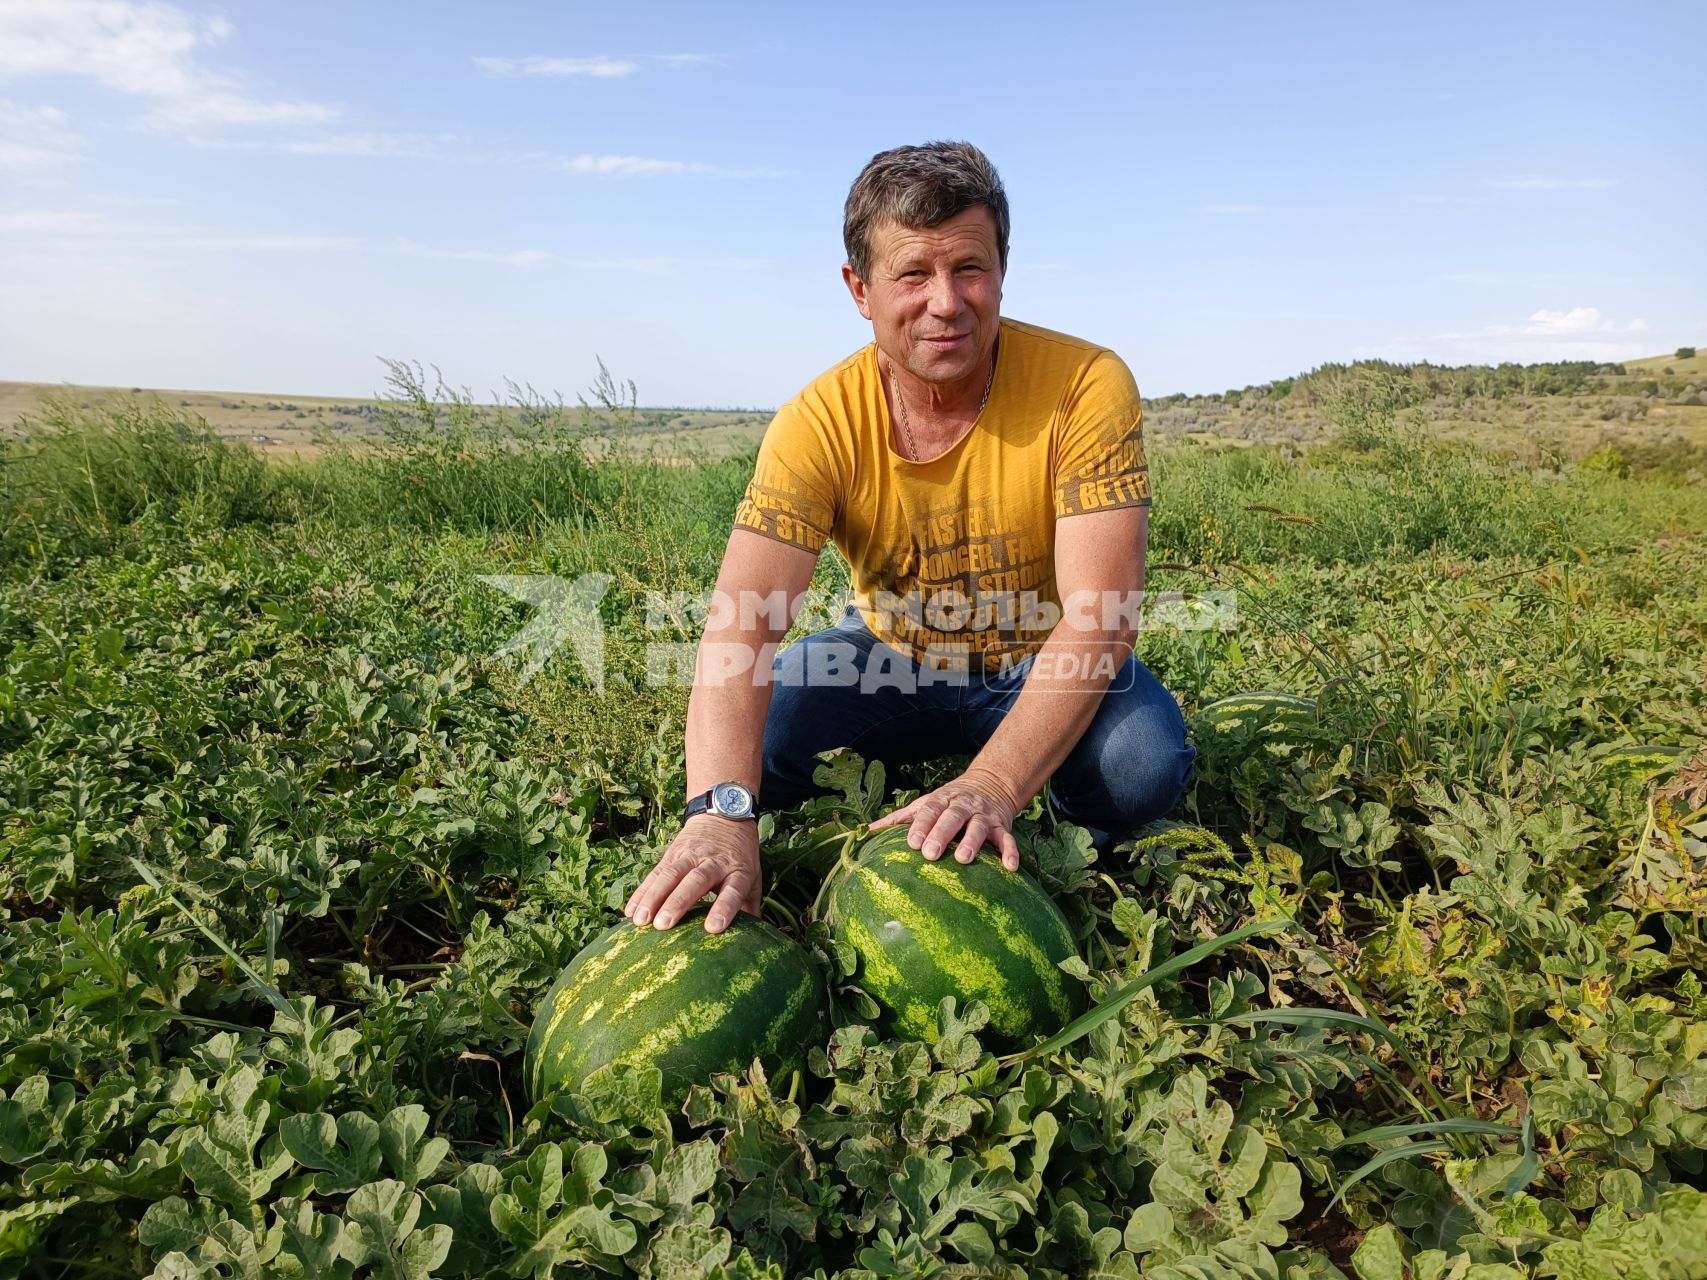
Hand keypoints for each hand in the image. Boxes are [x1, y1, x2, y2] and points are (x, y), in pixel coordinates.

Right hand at [623, 816, 761, 932]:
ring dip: (653, 898)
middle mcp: (713, 862)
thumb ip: (751, 905)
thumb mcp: (753, 875)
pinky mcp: (672, 854)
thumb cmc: (740, 854)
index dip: (723, 908)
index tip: (712, 928)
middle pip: (695, 881)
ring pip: (670, 875)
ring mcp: (690, 856)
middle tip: (663, 925)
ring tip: (640, 921)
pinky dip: (642, 892)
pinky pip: (655, 874)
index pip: (732, 890)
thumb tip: (757, 939)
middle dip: (678, 902)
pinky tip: (630, 912)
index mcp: (738, 871)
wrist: (723, 813)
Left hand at [870, 766, 1022, 870]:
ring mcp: (983, 816)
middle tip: (930, 853)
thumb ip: (898, 819)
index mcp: (941, 800)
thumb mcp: (926, 804)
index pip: (928, 810)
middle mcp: (962, 806)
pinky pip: (1008, 839)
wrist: (990, 783)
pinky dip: (1010, 852)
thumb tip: (865, 831)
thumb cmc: (948, 802)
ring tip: (963, 859)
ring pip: (978, 827)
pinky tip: (1009, 868)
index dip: (920, 826)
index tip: (911, 843)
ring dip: (972, 842)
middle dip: (941, 833)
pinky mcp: (1003, 826)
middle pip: (951, 817)